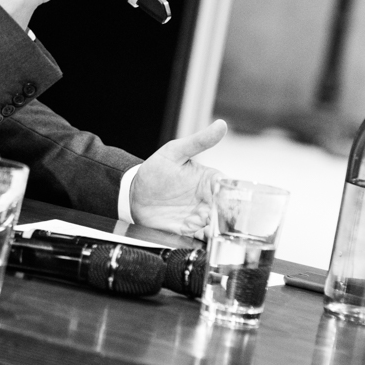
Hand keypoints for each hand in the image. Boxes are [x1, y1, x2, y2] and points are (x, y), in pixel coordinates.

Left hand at [128, 120, 227, 235]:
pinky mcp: (188, 231)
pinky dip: (206, 240)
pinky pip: (202, 238)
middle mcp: (208, 200)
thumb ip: (198, 141)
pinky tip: (205, 239)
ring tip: (212, 229)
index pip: (228, 187)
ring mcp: (199, 217)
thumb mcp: (175, 152)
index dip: (231, 193)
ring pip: (217, 226)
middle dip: (227, 215)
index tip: (225, 196)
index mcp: (209, 180)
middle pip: (226, 210)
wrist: (134, 193)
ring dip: (218, 229)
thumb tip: (221, 124)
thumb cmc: (156, 170)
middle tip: (219, 216)